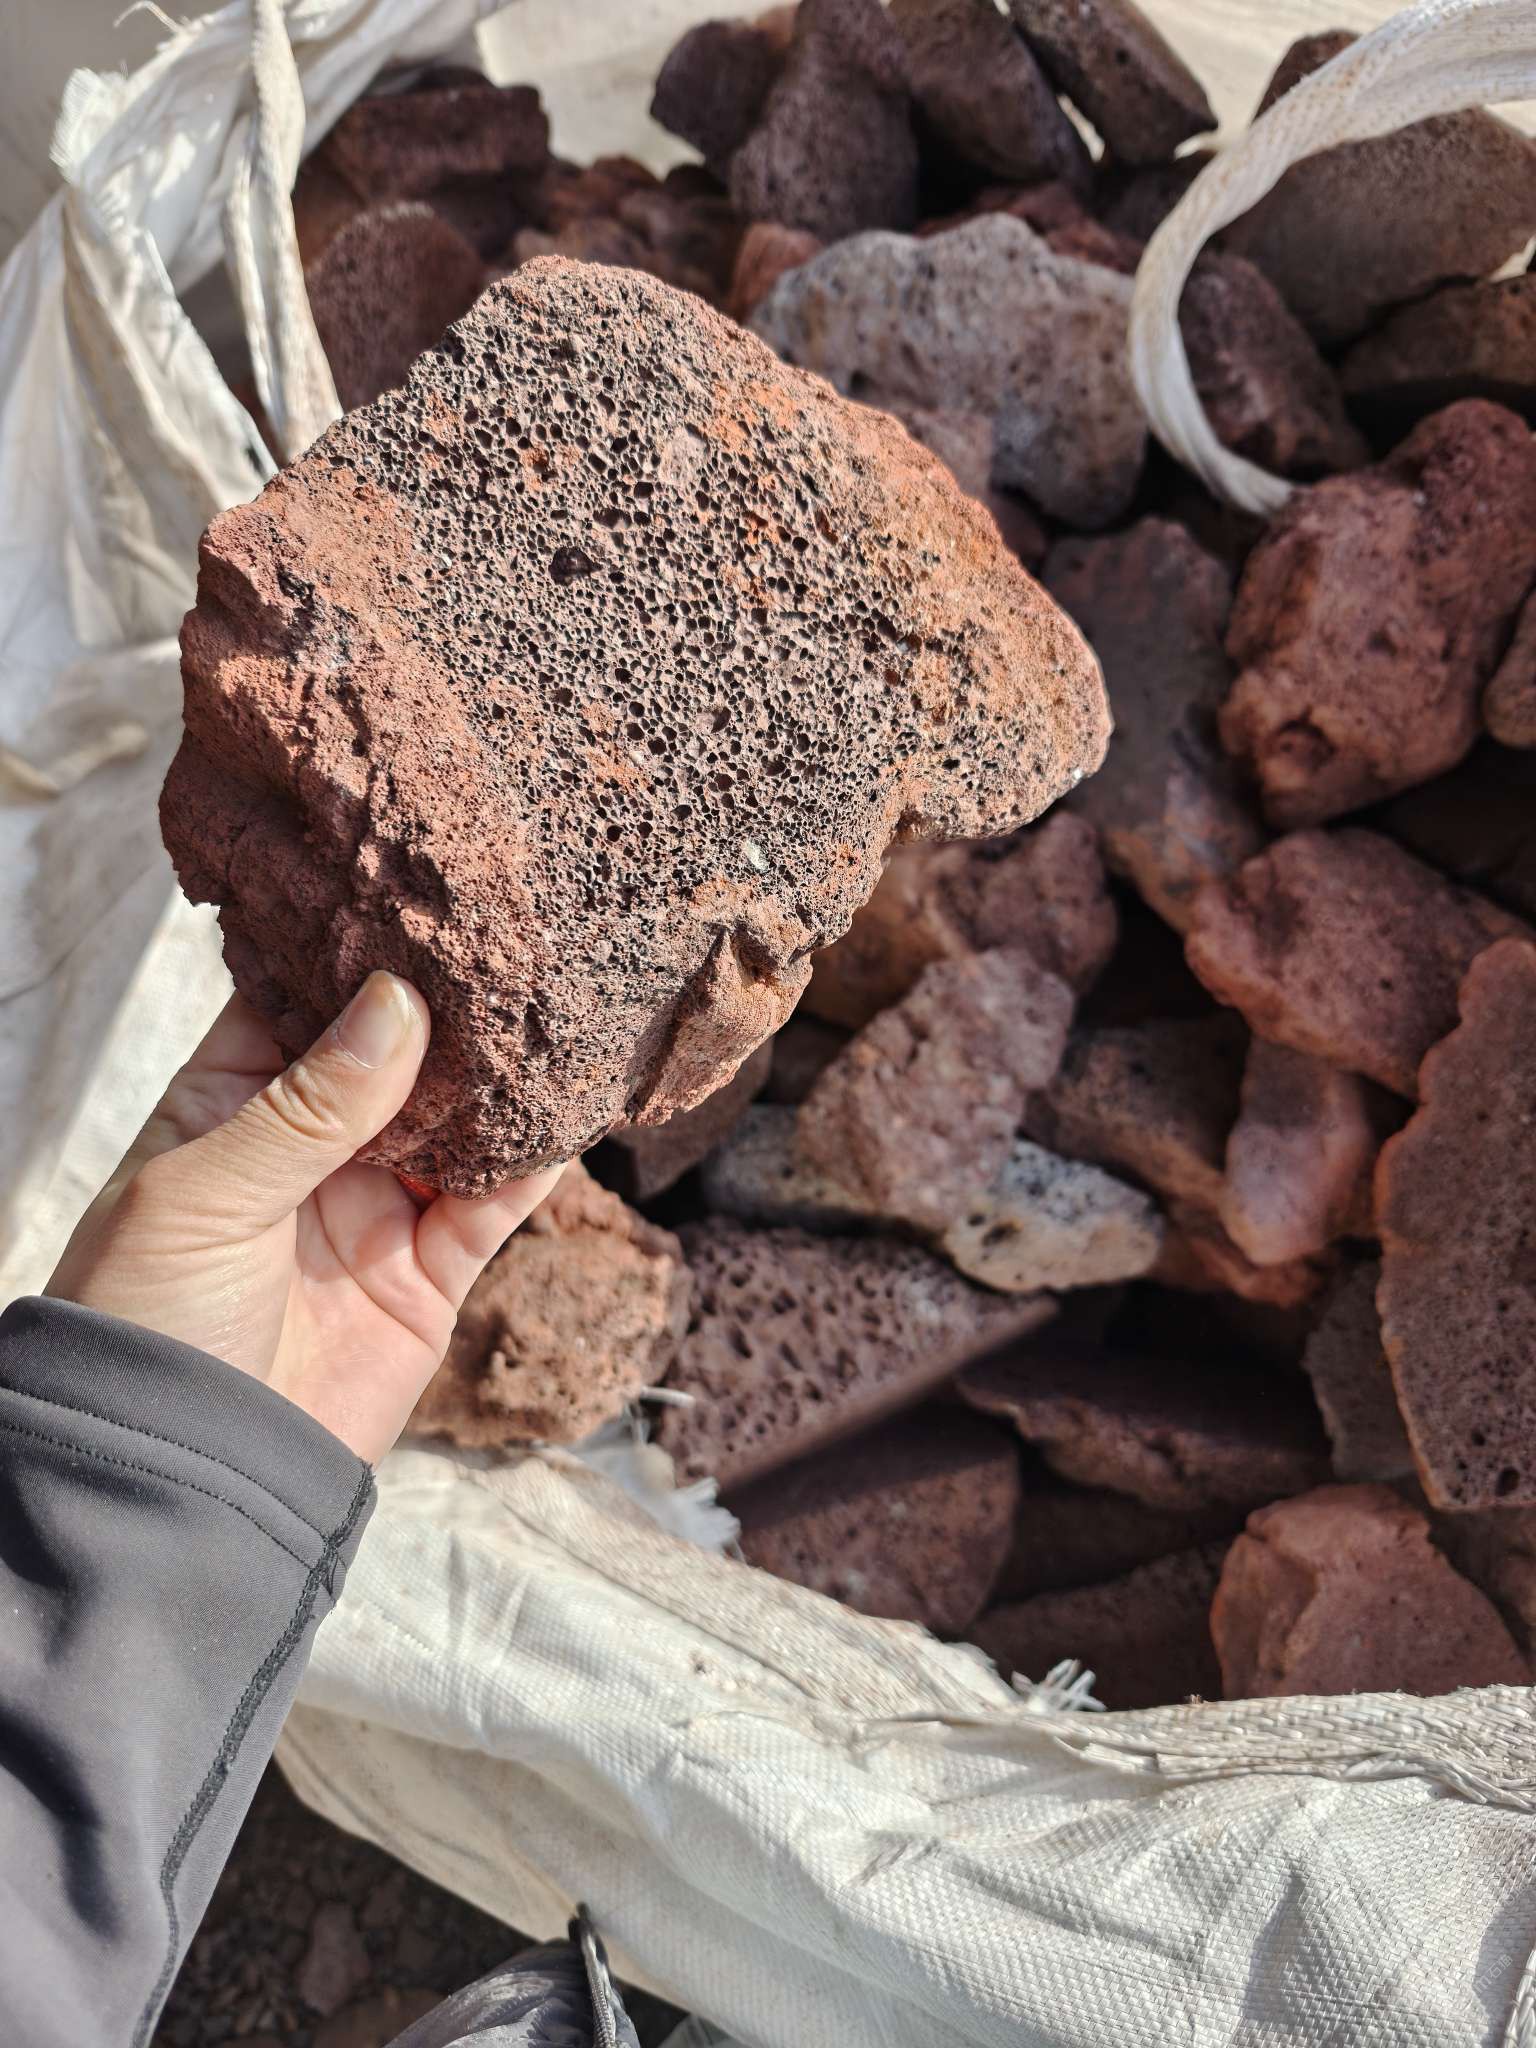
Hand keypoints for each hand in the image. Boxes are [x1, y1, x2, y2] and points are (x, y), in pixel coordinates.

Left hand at [50, 973, 562, 1463]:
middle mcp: (309, 1146)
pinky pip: (492, 1204)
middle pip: (394, 1054)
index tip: (421, 898)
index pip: (300, 1004)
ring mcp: (374, 1207)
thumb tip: (398, 1003)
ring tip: (554, 1013)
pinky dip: (531, 1163)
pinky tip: (566, 1112)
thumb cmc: (151, 1319)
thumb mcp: (206, 1193)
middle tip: (512, 944)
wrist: (186, 1479)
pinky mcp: (430, 1274)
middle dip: (449, 1008)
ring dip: (501, 1079)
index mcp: (231, 1105)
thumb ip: (308, 1103)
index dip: (355, 955)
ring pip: (456, 1122)